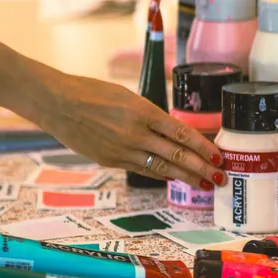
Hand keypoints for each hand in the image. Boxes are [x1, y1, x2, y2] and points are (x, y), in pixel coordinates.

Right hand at [39, 73, 226, 189]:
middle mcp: (135, 133)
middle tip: (220, 178)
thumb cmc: (92, 92)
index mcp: (142, 111)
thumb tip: (172, 131)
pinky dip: (160, 175)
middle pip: (176, 155)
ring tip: (204, 185)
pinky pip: (142, 170)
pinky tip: (173, 179)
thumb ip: (150, 115)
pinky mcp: (110, 161)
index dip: (202, 146)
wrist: (57, 104)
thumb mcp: (127, 96)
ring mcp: (122, 150)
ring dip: (185, 177)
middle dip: (202, 169)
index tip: (218, 156)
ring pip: (161, 168)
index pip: (181, 132)